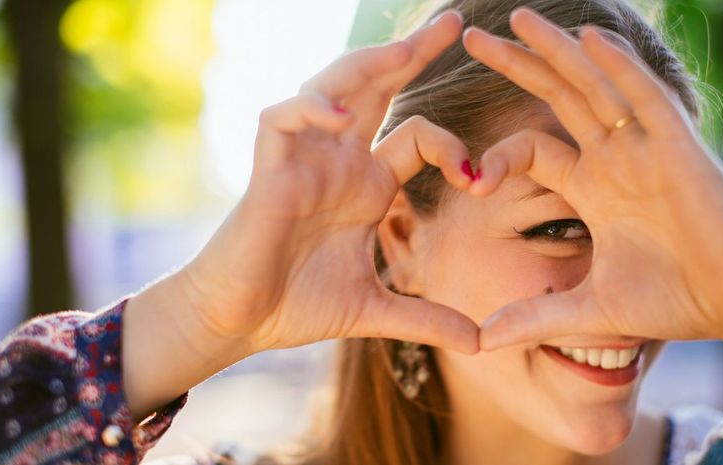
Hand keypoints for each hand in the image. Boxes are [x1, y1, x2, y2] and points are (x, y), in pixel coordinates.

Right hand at [180, 11, 478, 353]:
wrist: (241, 323)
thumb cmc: (296, 305)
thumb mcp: (375, 310)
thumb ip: (426, 319)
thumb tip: (482, 343)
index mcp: (368, 186)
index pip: (416, 136)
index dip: (452, 144)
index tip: (479, 176)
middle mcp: (340, 162)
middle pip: (378, 90)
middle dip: (413, 54)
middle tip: (454, 23)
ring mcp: (304, 160)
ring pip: (332, 88)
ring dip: (368, 65)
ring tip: (408, 48)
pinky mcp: (267, 171)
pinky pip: (282, 119)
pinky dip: (308, 109)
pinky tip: (341, 117)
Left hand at [462, 8, 722, 349]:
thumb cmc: (674, 299)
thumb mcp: (590, 309)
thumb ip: (534, 319)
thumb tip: (479, 341)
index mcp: (591, 187)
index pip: (534, 149)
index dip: (498, 156)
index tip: (469, 180)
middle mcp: (614, 158)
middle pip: (557, 99)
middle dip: (518, 66)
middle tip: (472, 38)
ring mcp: (645, 148)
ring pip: (595, 86)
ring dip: (559, 51)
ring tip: (521, 20)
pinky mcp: (678, 150)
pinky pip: (644, 100)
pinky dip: (619, 68)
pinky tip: (589, 41)